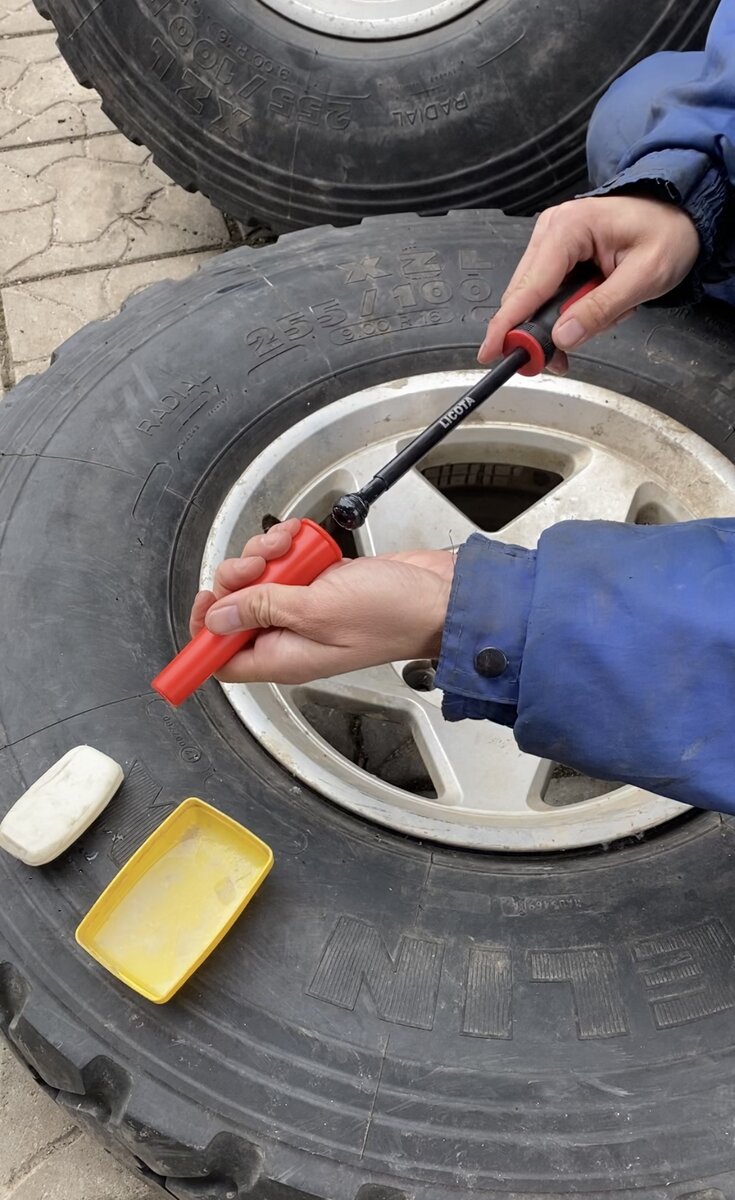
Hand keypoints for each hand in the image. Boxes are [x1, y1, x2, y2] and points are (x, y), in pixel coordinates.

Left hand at [189, 519, 454, 683]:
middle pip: (235, 608)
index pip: (222, 657)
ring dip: (266, 554)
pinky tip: (304, 539)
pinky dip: (289, 544)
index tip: (209, 597)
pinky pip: (287, 561)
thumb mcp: (318, 611)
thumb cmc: (392, 617)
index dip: (205, 629)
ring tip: (291, 548)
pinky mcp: (320, 582)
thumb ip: (263, 610)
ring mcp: (305, 607)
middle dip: (239, 577)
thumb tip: (216, 617)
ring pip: (259, 578)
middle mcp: (290, 636)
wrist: (438, 596)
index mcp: (284, 657)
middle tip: (262, 564)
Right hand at [478, 195, 700, 372]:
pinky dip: (569, 311)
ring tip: (606, 315)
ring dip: (563, 322)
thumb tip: (563, 336)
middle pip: (524, 296)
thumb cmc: (668, 233)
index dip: (508, 325)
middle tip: (561, 359)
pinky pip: (548, 294)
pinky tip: (596, 307)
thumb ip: (601, 308)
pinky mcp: (556, 254)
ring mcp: (550, 241)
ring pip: (535, 300)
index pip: (530, 286)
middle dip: (542, 332)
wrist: (680, 213)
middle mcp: (551, 230)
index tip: (491, 352)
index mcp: (569, 228)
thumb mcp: (645, 276)